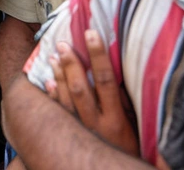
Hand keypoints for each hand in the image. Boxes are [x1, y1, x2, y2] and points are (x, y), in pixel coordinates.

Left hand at [46, 30, 138, 156]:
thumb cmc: (130, 149)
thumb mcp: (135, 126)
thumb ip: (126, 103)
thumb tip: (117, 74)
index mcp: (117, 119)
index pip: (106, 80)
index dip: (98, 55)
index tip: (91, 34)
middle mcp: (96, 124)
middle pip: (81, 88)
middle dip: (72, 63)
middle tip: (62, 43)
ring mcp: (81, 132)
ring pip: (67, 101)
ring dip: (59, 76)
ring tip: (53, 56)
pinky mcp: (70, 138)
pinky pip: (58, 116)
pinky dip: (53, 98)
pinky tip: (48, 82)